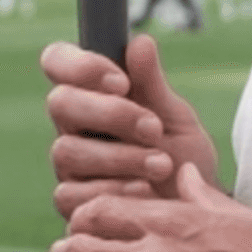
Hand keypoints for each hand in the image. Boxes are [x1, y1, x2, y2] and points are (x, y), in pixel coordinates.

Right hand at [43, 35, 220, 219]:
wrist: (193, 208)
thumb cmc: (182, 155)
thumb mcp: (176, 116)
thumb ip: (153, 83)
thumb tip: (140, 42)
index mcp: (91, 94)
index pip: (57, 60)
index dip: (80, 65)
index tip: (122, 82)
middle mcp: (72, 127)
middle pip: (60, 103)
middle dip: (110, 114)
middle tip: (153, 128)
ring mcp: (69, 166)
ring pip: (67, 150)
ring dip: (120, 156)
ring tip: (163, 164)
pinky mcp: (72, 204)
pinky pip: (73, 194)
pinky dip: (114, 190)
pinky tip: (144, 191)